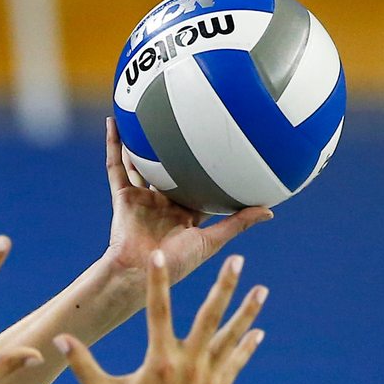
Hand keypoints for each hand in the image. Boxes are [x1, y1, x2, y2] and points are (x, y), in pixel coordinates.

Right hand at [54, 250, 266, 383]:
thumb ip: (82, 364)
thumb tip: (60, 340)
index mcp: (159, 362)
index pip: (158, 311)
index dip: (158, 281)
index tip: (161, 256)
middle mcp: (188, 365)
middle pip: (209, 317)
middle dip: (224, 287)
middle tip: (237, 261)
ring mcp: (206, 378)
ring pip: (230, 337)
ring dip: (246, 312)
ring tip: (261, 289)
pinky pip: (235, 363)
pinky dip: (246, 346)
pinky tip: (258, 331)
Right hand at [102, 117, 272, 291]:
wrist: (139, 273)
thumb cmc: (176, 263)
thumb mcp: (211, 240)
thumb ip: (237, 223)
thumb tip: (270, 210)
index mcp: (185, 212)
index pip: (199, 184)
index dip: (208, 165)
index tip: (221, 143)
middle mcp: (163, 202)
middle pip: (168, 168)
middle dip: (174, 147)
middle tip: (184, 118)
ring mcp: (141, 198)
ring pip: (139, 162)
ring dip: (138, 138)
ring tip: (142, 110)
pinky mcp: (122, 196)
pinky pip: (115, 166)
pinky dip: (113, 144)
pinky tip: (113, 121)